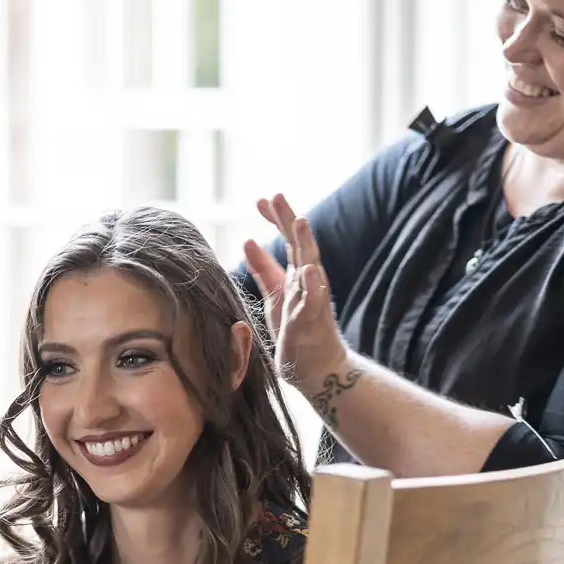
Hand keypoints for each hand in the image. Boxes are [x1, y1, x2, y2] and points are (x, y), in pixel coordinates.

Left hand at [244, 194, 349, 393]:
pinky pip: (312, 303)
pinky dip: (311, 286)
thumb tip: (248, 240)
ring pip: (311, 267)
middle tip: (276, 195)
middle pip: (300, 244)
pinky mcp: (311, 323)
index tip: (261, 200)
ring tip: (299, 221)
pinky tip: (308, 270)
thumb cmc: (297, 331)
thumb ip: (264, 269)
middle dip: (288, 219)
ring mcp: (312, 301)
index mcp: (298, 275)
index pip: (288, 240)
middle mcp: (308, 283)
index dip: (276, 218)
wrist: (316, 368)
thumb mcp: (275, 295)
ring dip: (305, 243)